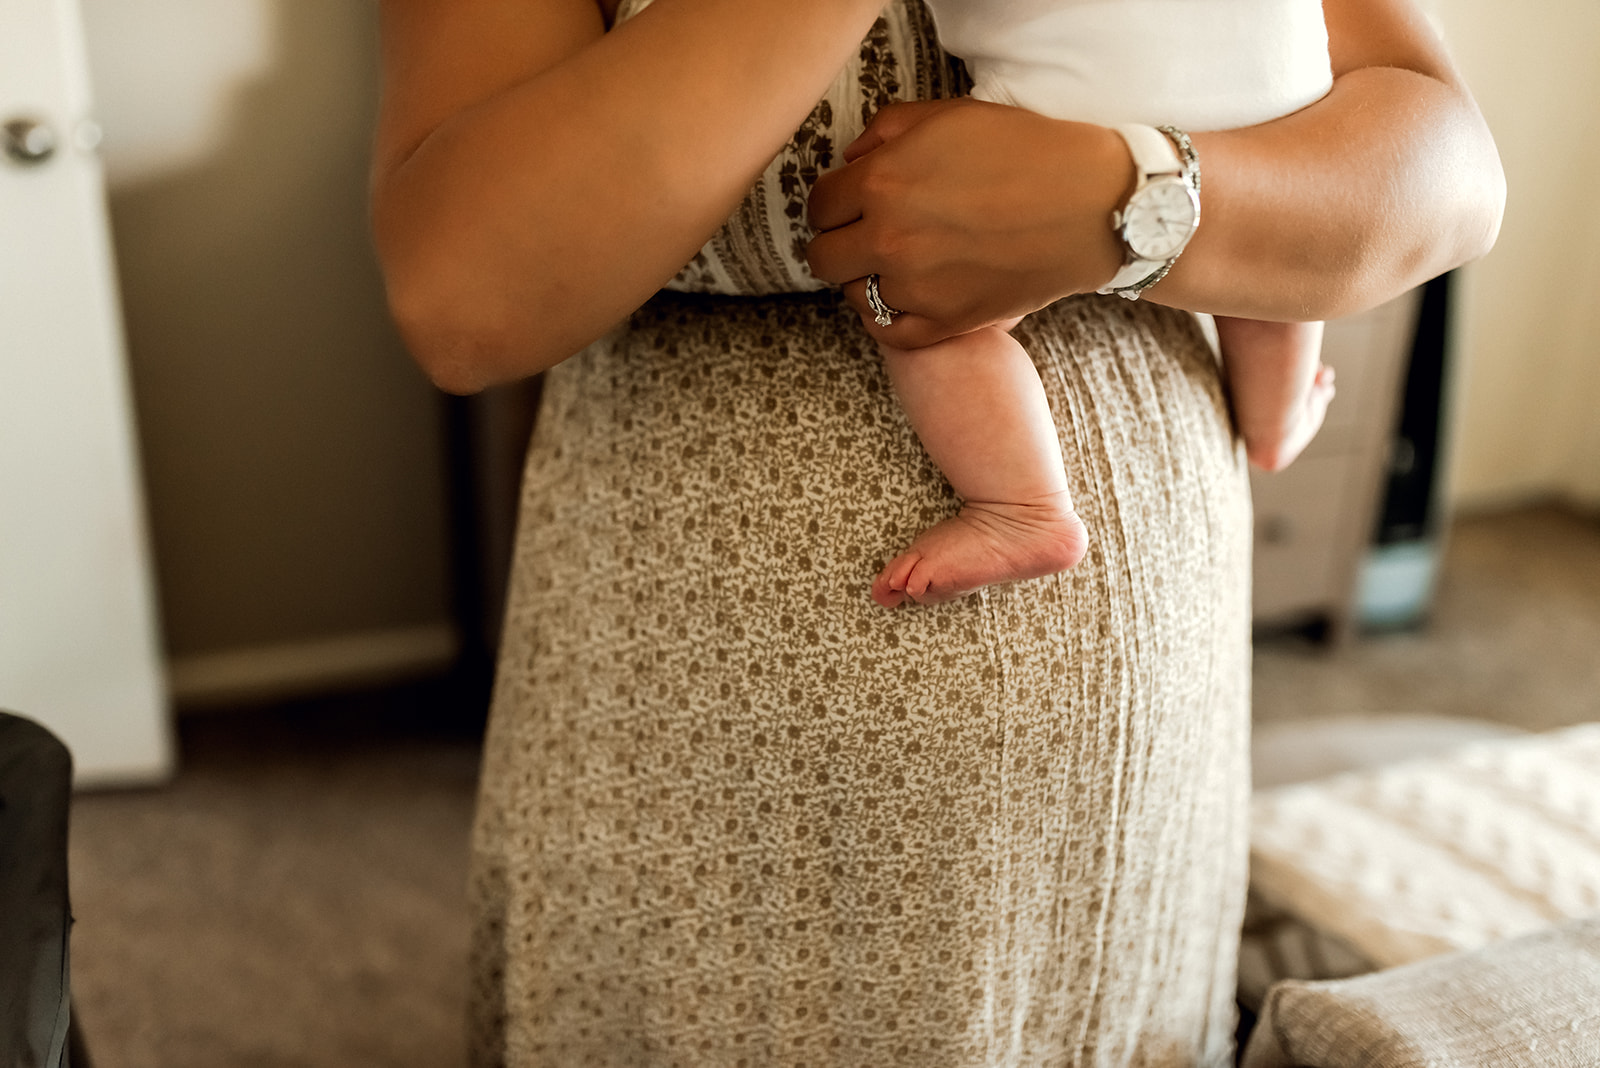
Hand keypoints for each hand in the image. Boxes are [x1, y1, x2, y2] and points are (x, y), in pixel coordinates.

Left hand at [806, 99, 1129, 347]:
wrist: (1091, 204)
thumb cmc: (1024, 151)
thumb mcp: (949, 115)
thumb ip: (885, 133)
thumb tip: (850, 162)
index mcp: (882, 183)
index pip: (819, 206)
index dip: (832, 203)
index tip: (848, 204)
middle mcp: (889, 239)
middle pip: (824, 257)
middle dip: (838, 243)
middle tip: (863, 236)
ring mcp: (916, 287)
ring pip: (855, 296)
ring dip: (867, 279)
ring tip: (895, 263)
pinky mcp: (946, 322)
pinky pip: (889, 332)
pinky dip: (888, 317)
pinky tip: (903, 297)